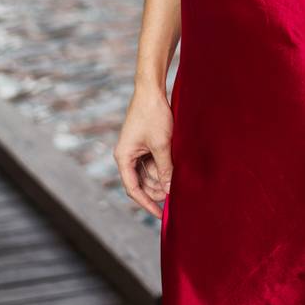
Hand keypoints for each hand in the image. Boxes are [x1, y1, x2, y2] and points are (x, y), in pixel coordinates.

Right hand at [114, 85, 172, 217]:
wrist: (152, 89)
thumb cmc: (153, 115)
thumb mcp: (161, 144)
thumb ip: (166, 168)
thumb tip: (171, 189)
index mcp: (123, 157)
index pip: (133, 189)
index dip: (147, 203)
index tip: (161, 214)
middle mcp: (127, 155)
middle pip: (142, 182)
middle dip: (158, 190)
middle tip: (177, 197)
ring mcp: (136, 149)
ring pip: (149, 173)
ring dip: (163, 178)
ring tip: (180, 183)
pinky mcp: (145, 143)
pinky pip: (153, 161)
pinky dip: (164, 167)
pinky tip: (177, 170)